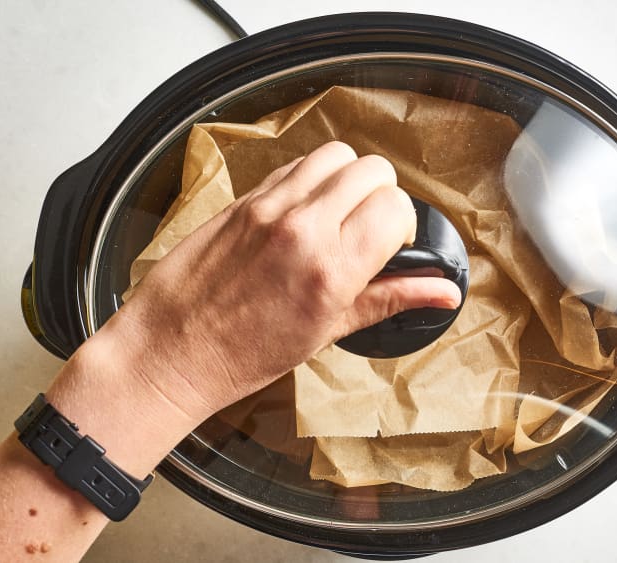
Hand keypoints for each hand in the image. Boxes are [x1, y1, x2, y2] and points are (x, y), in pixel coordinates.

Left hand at [105, 141, 460, 420]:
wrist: (172, 350)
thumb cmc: (245, 354)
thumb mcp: (328, 331)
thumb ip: (391, 298)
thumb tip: (444, 291)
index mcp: (331, 270)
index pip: (395, 207)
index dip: (402, 224)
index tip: (390, 243)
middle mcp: (302, 228)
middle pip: (372, 170)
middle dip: (381, 194)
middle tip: (366, 228)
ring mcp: (269, 207)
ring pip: (335, 155)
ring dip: (347, 178)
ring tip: (336, 214)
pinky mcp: (243, 199)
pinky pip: (294, 166)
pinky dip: (310, 179)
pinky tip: (302, 213)